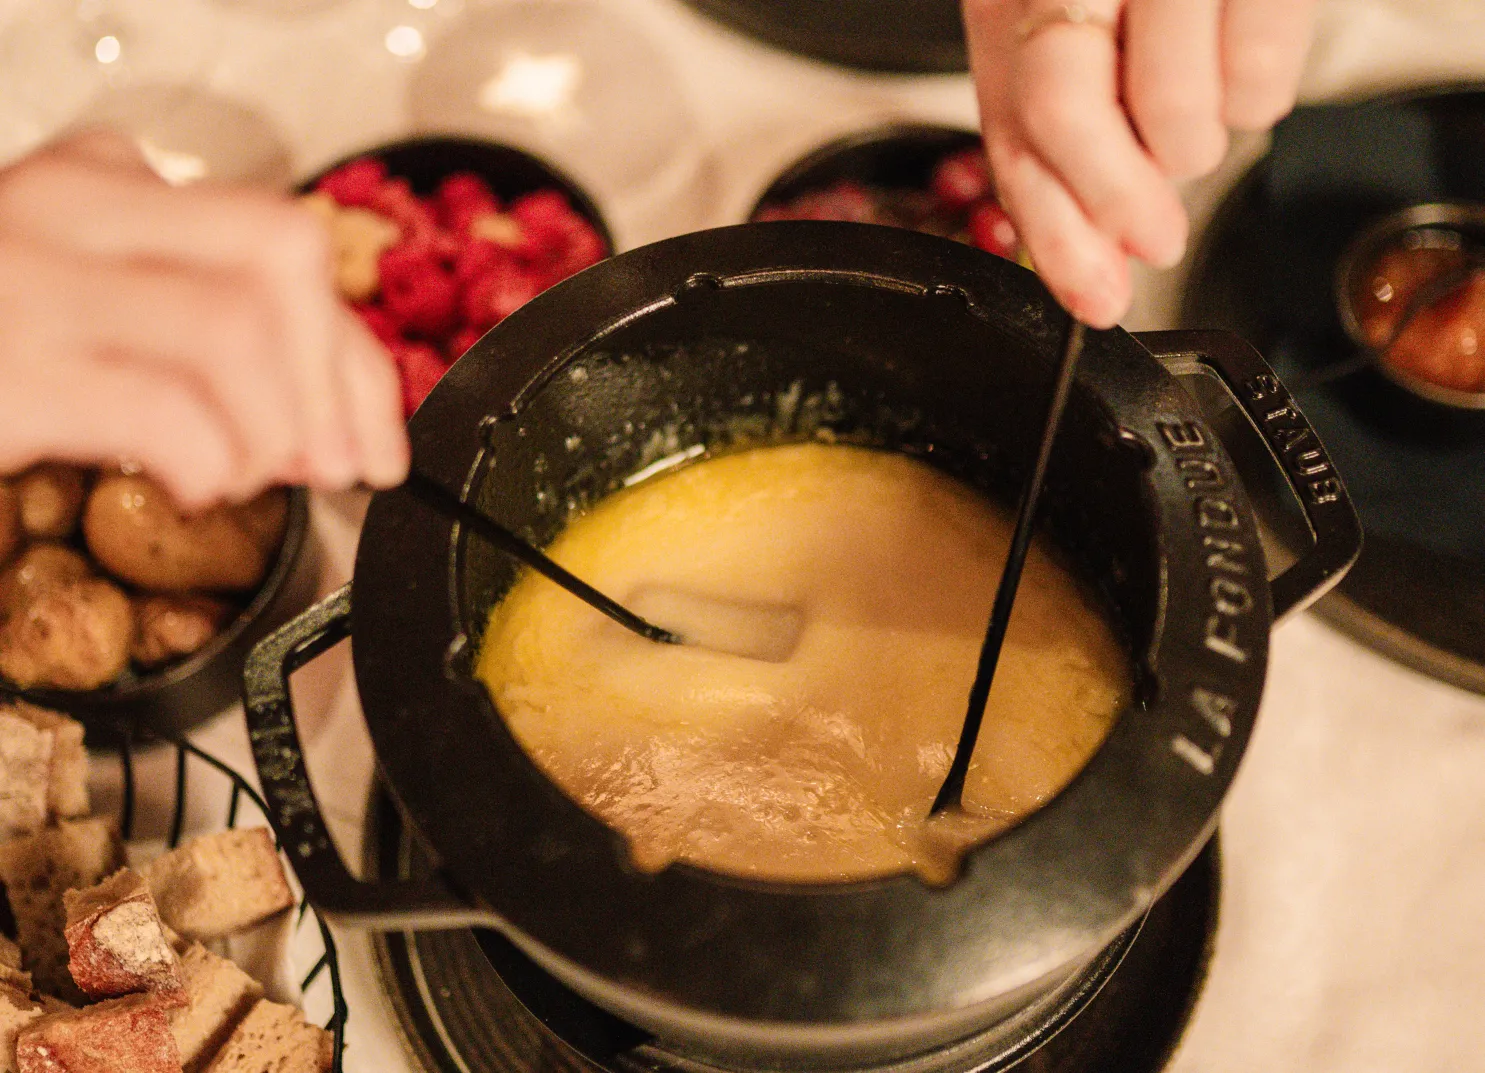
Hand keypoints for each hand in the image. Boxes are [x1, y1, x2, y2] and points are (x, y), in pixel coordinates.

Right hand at [0, 130, 408, 507]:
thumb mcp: (94, 306)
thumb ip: (202, 326)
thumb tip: (326, 409)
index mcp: (105, 187)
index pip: (286, 247)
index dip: (354, 357)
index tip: (375, 437)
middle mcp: (73, 209)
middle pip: (282, 255)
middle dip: (336, 377)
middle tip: (339, 465)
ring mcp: (33, 283)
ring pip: (238, 328)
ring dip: (280, 428)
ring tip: (254, 477)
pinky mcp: (11, 370)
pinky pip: (165, 408)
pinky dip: (214, 461)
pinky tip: (203, 487)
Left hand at [963, 0, 1319, 326]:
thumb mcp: (1055, 44)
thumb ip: (1056, 152)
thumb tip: (1095, 267)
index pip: (1013, 128)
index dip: (1053, 228)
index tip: (1095, 296)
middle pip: (1065, 109)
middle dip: (1113, 198)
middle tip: (1155, 236)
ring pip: (1174, 112)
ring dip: (1191, 147)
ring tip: (1191, 110)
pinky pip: (1264, 78)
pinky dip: (1254, 99)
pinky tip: (1235, 63)